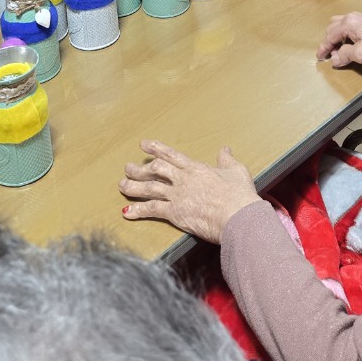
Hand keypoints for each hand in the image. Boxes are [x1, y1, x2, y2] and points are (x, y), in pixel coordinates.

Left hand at [120, 140, 260, 243]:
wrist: (238, 216)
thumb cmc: (240, 195)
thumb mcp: (236, 171)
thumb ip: (227, 160)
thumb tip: (225, 150)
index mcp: (196, 168)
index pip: (171, 155)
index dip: (156, 148)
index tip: (143, 145)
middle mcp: (183, 179)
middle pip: (156, 170)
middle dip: (140, 169)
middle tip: (128, 168)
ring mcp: (178, 195)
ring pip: (149, 188)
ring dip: (133, 186)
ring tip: (122, 185)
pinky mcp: (175, 213)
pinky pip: (152, 210)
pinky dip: (138, 211)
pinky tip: (126, 212)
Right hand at [317, 12, 361, 69]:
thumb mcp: (359, 54)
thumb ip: (343, 55)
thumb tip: (334, 60)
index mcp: (348, 22)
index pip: (330, 35)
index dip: (324, 47)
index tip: (319, 57)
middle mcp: (352, 17)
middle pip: (333, 28)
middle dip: (330, 42)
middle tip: (331, 55)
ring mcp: (360, 19)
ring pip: (340, 26)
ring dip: (337, 38)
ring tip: (339, 51)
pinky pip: (349, 27)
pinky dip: (345, 36)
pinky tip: (349, 45)